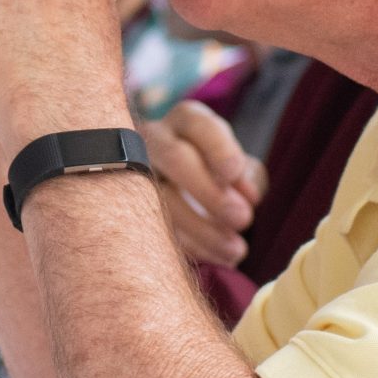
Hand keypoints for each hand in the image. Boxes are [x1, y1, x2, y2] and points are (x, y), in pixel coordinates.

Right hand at [141, 100, 267, 267]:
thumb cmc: (217, 169)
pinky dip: (191, 245)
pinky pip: (155, 227)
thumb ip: (247, 175)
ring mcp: (135, 172)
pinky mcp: (130, 207)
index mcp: (186, 121)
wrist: (179, 184)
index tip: (233, 174)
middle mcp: (154, 140)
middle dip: (209, 191)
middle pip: (174, 158)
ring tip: (237, 251)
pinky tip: (219, 256)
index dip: (218, 148)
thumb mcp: (237, 163)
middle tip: (243, 219)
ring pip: (160, 198)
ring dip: (202, 228)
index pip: (198, 125)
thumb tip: (247, 198)